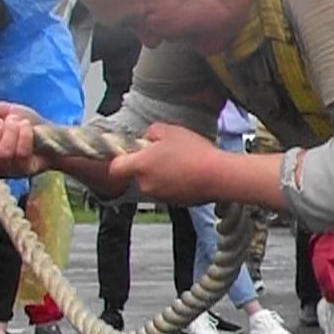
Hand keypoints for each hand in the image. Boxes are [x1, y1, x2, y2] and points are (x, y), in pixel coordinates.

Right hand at [0, 102, 50, 177]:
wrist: (50, 132)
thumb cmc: (20, 122)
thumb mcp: (2, 110)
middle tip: (1, 122)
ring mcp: (5, 170)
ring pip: (2, 155)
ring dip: (10, 134)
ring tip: (17, 122)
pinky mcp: (23, 171)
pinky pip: (20, 156)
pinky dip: (24, 137)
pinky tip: (27, 127)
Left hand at [107, 123, 229, 204]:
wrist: (219, 175)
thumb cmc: (194, 152)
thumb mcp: (169, 130)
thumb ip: (151, 132)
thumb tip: (148, 138)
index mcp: (139, 166)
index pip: (114, 168)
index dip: (119, 160)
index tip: (128, 153)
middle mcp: (145, 184)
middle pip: (137, 175)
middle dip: (147, 165)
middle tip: (165, 153)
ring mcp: (161, 196)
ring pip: (153, 183)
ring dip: (162, 174)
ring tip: (182, 163)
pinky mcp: (176, 203)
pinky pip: (169, 191)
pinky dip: (176, 184)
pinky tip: (190, 173)